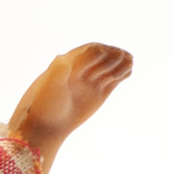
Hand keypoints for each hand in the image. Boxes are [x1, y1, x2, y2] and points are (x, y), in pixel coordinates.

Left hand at [7, 43, 132, 173]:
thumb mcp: (50, 86)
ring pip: (113, 64)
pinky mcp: (102, 90)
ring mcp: (94, 78)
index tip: (100, 59)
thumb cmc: (46, 104)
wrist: (49, 124)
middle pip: (105, 55)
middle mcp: (84, 68)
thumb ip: (57, 70)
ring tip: (124, 70)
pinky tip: (128, 73)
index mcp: (71, 61)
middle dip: (111, 58)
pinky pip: (116, 77)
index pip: (91, 49)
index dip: (99, 52)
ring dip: (121, 64)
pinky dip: (124, 73)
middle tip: (111, 70)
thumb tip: (62, 57)